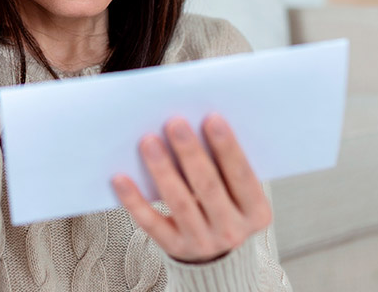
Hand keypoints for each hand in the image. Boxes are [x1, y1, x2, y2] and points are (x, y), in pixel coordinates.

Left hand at [111, 114, 272, 263]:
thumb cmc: (227, 208)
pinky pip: (151, 222)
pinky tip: (121, 178)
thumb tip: (198, 124)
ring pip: (179, 202)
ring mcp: (203, 243)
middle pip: (208, 187)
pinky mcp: (175, 248)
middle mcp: (232, 231)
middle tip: (175, 124)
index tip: (212, 119)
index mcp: (256, 212)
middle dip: (190, 153)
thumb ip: (227, 168)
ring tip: (149, 142)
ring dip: (162, 170)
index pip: (242, 176)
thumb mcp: (240, 194)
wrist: (219, 258)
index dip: (228, 148)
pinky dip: (134, 200)